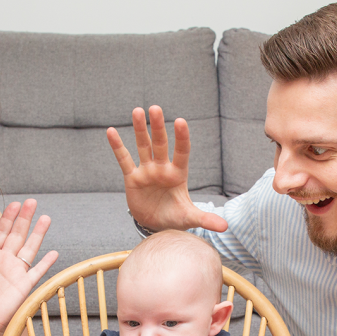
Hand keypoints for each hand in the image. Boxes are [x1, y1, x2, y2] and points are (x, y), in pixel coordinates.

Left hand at [0, 199, 57, 335]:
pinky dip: (45, 264)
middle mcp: (3, 262)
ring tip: (46, 218)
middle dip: (24, 218)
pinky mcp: (22, 287)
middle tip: (31, 201)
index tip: (13, 203)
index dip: (7, 217)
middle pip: (16, 234)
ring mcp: (14, 273)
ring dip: (37, 233)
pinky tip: (54, 253)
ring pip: (28, 248)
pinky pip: (36, 273)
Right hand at [107, 105, 227, 232]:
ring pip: (144, 146)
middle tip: (155, 108)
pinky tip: (110, 132)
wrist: (155, 224)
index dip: (181, 137)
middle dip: (158, 126)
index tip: (181, 121)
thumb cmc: (174, 218)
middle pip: (161, 144)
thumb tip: (225, 227)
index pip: (182, 152)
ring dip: (141, 129)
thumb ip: (206, 219)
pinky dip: (117, 146)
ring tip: (138, 111)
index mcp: (178, 174)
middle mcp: (162, 168)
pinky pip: (124, 159)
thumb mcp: (190, 218)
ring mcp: (147, 171)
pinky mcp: (132, 177)